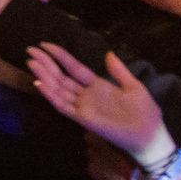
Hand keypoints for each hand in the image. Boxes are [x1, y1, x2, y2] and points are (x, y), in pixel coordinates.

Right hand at [25, 43, 171, 165]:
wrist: (150, 135)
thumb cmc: (145, 112)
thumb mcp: (134, 87)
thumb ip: (119, 71)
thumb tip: (108, 53)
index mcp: (98, 85)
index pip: (74, 67)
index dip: (60, 56)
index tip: (45, 44)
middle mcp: (86, 94)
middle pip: (61, 76)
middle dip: (46, 64)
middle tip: (30, 50)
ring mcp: (83, 106)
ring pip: (59, 89)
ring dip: (45, 77)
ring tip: (31, 63)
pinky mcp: (83, 118)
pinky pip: (64, 106)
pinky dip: (51, 96)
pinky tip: (41, 85)